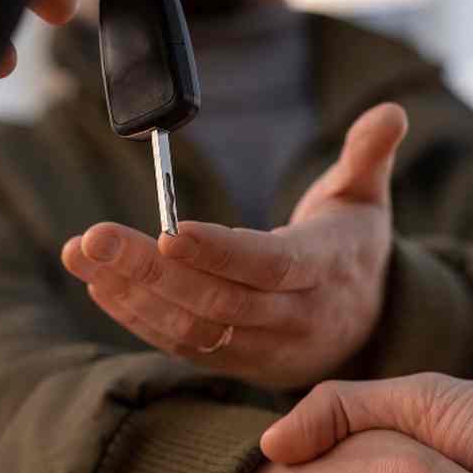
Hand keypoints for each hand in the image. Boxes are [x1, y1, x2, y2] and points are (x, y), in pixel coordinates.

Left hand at [62, 103, 406, 390]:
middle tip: (93, 237)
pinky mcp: (234, 362)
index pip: (269, 265)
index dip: (220, 252)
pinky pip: (182, 345)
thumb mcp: (367, 197)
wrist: (365, 326)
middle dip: (149, 270)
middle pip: (215, 300)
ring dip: (130, 294)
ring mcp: (261, 346)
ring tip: (81, 255)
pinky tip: (100, 284)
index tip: (168, 231)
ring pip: (191, 328)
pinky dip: (137, 317)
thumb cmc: (353, 246)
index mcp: (325, 270)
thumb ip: (369, 154)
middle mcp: (293, 317)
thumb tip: (391, 110)